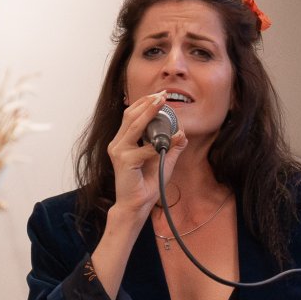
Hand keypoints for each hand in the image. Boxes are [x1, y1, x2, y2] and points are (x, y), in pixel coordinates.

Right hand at [105, 91, 186, 224]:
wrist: (135, 205)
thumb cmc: (145, 185)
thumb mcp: (162, 161)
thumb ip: (170, 147)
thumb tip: (182, 134)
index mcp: (123, 142)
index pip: (130, 115)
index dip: (144, 103)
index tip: (159, 95)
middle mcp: (118, 144)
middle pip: (130, 115)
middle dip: (147, 102)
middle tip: (162, 94)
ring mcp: (119, 152)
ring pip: (134, 125)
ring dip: (149, 112)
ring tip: (162, 103)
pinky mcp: (124, 162)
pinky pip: (144, 149)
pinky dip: (159, 144)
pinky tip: (172, 140)